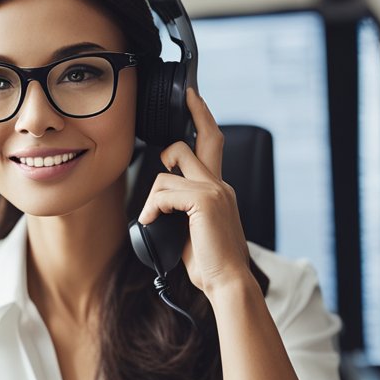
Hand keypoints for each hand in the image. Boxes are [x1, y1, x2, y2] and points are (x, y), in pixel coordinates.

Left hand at [137, 88, 252, 295]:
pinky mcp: (205, 201)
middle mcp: (221, 185)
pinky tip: (151, 222)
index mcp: (220, 190)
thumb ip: (182, 210)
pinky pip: (165, 192)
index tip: (194, 98)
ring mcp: (215, 191)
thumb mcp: (193, 230)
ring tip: (153, 218)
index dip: (203, 118)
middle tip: (181, 113)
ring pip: (168, 172)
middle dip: (189, 122)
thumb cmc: (211, 263)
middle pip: (201, 140)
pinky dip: (152, 208)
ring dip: (153, 197)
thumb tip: (158, 207)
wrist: (228, 281)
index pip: (213, 144)